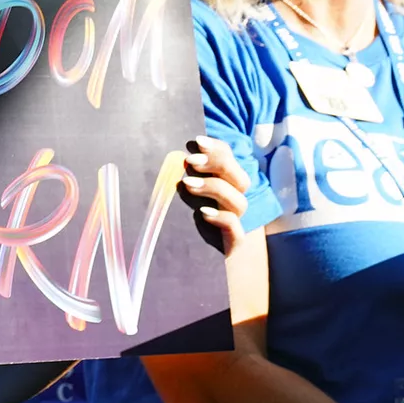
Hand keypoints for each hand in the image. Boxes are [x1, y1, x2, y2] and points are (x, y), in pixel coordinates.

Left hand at [182, 136, 249, 252]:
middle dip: (217, 164)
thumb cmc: (174, 221)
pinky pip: (236, 229)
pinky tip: (202, 213)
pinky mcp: (231, 243)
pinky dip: (221, 218)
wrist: (187, 261)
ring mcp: (233, 222)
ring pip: (240, 202)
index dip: (216, 149)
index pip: (228, 160)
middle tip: (189, 161)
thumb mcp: (171, 194)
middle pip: (240, 178)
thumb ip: (173, 175)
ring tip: (187, 184)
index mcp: (221, 184)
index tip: (196, 142)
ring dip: (214, 188)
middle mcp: (231, 202)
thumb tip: (163, 154)